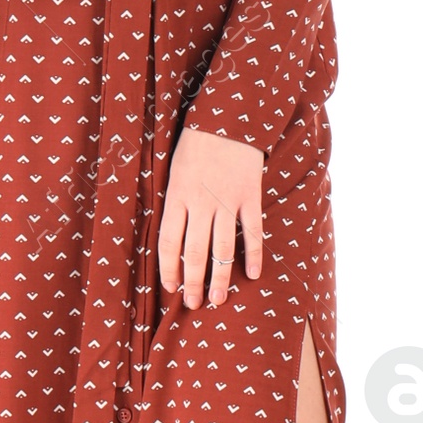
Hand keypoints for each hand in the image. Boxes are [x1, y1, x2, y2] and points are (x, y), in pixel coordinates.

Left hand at [159, 127, 262, 308]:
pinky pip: (252, 231)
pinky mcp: (249, 196)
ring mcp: (226, 200)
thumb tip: (172, 237)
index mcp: (177, 196)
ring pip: (222, 248)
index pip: (169, 243)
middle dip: (193, 282)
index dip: (168, 269)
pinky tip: (253, 274)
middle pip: (194, 252)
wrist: (228, 117)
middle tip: (194, 304)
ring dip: (220, 277)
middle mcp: (200, 202)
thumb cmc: (196, 144)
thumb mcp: (174, 170)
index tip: (171, 288)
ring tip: (218, 299)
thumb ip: (174, 201)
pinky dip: (253, 254)